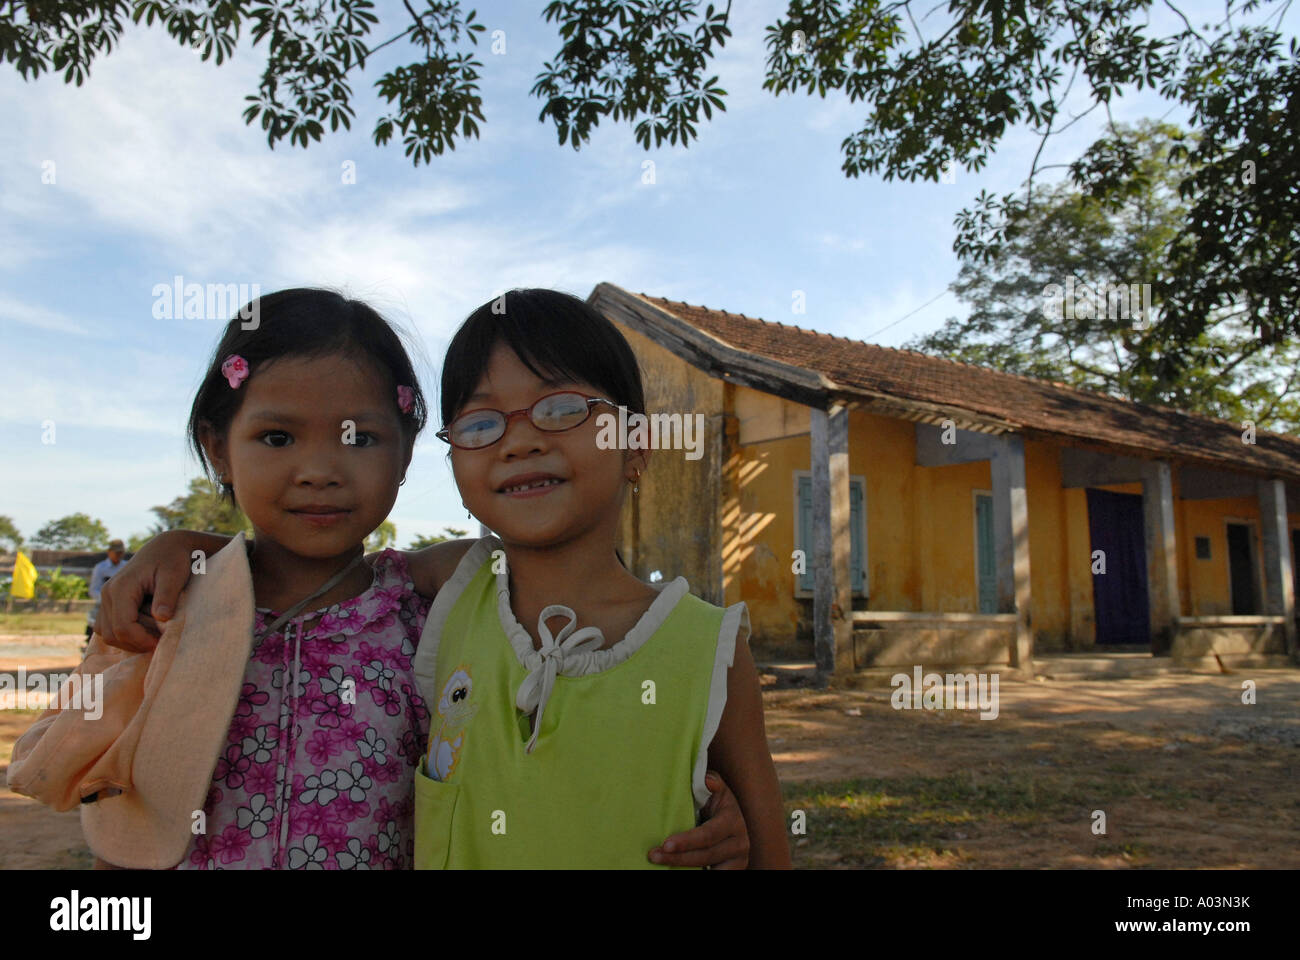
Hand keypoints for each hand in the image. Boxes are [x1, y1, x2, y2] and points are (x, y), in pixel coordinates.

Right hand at [95, 531, 209, 651]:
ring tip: (153, 636)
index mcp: (121, 588)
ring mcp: (105, 599)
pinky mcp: (109, 603)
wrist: (165, 547)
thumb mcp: (174, 575)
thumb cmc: (172, 560)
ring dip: (129, 641)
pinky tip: (145, 631)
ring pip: (107, 634)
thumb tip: (161, 618)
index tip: (161, 643)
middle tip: (159, 642)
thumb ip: (166, 596)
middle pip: (112, 634)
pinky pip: (107, 628)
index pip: (122, 627)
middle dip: (136, 643)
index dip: (141, 641)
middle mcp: (107, 593)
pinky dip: (124, 635)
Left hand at [647, 770, 749, 868]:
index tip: (666, 844)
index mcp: (733, 820)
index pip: (708, 834)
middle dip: (679, 858)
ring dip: (684, 868)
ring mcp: (739, 859)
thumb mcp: (716, 789)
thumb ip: (711, 783)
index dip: (687, 841)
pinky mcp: (734, 870)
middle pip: (706, 855)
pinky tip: (676, 871)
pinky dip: (696, 873)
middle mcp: (740, 842)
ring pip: (710, 868)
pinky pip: (715, 875)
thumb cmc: (715, 801)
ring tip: (661, 864)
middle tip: (654, 856)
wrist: (730, 818)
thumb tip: (708, 780)